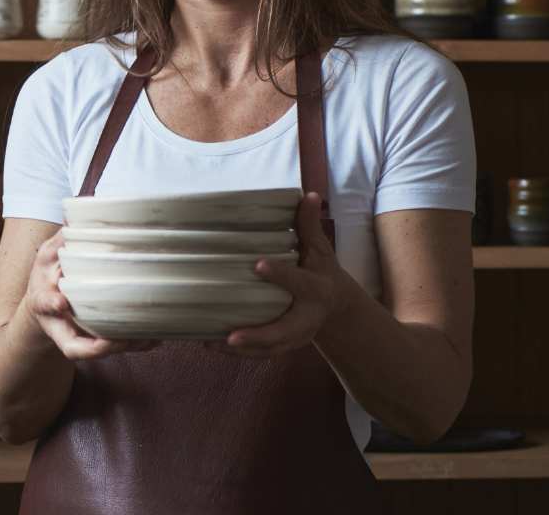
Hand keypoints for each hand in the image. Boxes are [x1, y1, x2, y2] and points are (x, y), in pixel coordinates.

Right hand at [24, 230, 157, 360]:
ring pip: (97, 350)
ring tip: (146, 337)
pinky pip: (114, 347)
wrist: (46, 304)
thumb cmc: (48, 276)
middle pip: (75, 346)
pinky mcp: (94, 341)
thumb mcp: (48, 256)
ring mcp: (76, 337)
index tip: (61, 302)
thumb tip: (77, 216)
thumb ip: (61, 240)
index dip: (51, 305)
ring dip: (122, 346)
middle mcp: (59, 325)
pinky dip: (135, 344)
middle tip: (116, 339)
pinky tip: (156, 336)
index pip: (44, 305)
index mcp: (43, 302)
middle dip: (97, 345)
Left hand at [224, 192, 349, 356]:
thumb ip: (309, 225)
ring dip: (242, 350)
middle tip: (232, 335)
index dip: (279, 274)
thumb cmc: (322, 271)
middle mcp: (307, 317)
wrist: (336, 307)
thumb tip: (308, 195)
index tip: (257, 265)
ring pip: (270, 348)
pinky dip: (238, 354)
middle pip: (284, 331)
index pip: (298, 282)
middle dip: (259, 335)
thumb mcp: (321, 250)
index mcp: (316, 290)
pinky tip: (212, 345)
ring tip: (212, 343)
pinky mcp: (285, 344)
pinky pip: (262, 353)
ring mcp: (296, 336)